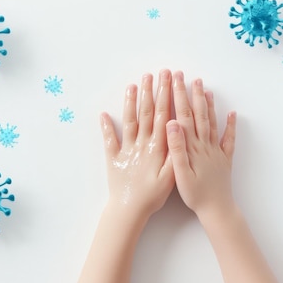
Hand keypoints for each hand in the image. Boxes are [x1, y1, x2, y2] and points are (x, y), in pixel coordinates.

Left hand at [100, 70, 174, 217]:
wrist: (130, 209)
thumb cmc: (153, 195)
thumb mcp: (172, 175)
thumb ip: (175, 151)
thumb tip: (178, 128)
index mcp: (157, 147)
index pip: (164, 116)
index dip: (167, 96)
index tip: (170, 80)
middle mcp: (141, 144)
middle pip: (148, 113)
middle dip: (152, 91)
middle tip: (155, 73)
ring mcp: (126, 149)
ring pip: (130, 120)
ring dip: (132, 101)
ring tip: (134, 84)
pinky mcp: (113, 158)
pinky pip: (109, 140)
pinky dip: (106, 127)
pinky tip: (103, 114)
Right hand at [165, 71, 236, 217]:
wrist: (217, 209)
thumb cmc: (196, 194)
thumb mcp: (180, 173)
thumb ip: (177, 148)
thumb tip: (172, 124)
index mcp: (192, 147)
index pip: (183, 116)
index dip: (178, 96)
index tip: (173, 80)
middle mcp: (205, 144)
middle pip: (197, 114)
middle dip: (190, 94)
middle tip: (185, 76)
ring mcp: (216, 150)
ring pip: (211, 122)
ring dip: (207, 104)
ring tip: (204, 88)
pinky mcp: (224, 158)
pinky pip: (228, 139)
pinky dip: (230, 125)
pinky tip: (232, 114)